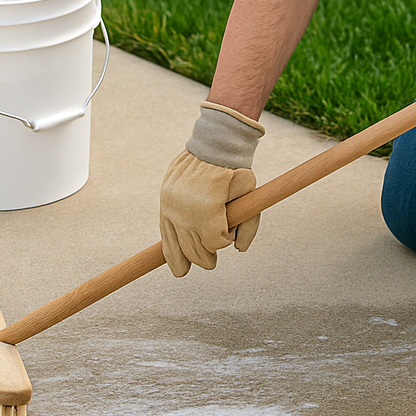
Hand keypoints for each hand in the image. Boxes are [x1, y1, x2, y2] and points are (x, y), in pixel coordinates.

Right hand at [158, 102, 263, 275]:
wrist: (210, 146)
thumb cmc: (235, 170)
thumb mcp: (250, 193)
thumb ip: (250, 223)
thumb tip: (239, 250)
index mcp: (207, 208)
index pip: (216, 242)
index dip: (225, 240)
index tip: (229, 232)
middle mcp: (186, 211)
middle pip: (197, 249)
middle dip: (208, 255)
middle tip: (213, 258)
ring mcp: (172, 208)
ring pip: (181, 246)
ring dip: (191, 258)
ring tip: (196, 265)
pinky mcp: (164, 205)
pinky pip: (165, 235)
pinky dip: (172, 253)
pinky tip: (179, 268)